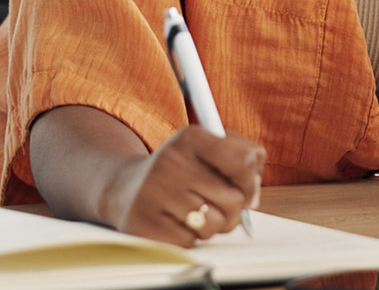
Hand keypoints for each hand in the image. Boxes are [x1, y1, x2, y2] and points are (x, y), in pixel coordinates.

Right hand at [98, 125, 263, 246]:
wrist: (125, 188)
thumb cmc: (177, 170)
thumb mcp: (205, 148)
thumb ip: (241, 155)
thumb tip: (254, 192)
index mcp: (190, 138)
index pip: (243, 160)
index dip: (251, 179)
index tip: (244, 185)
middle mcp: (170, 162)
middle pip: (235, 199)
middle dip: (234, 208)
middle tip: (217, 202)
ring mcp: (156, 194)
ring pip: (216, 224)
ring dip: (213, 224)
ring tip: (196, 212)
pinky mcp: (147, 225)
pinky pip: (193, 241)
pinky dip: (191, 237)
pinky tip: (177, 222)